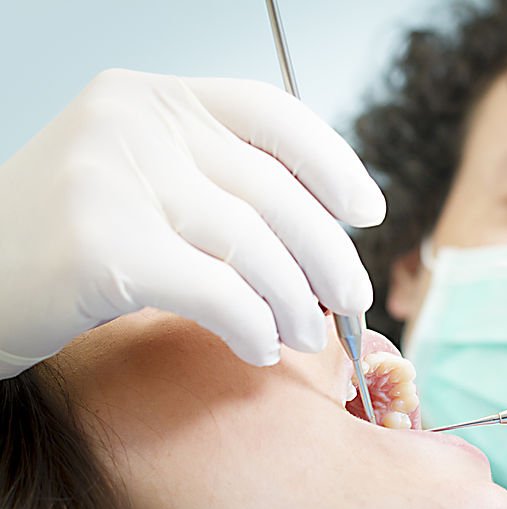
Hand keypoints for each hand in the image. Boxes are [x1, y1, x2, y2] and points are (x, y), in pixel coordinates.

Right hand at [0, 69, 385, 377]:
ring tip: (307, 335)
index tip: (368, 211)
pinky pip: (218, 293)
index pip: (271, 113)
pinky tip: (259, 348)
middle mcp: (131, 124)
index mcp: (153, 97)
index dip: (333, 163)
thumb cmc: (73, 241)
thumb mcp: (144, 182)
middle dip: (327, 255)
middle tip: (352, 299)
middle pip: (273, 191)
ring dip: (296, 302)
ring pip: (252, 247)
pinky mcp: (102, 249)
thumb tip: (330, 233)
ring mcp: (111, 180)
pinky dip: (253, 327)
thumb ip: (220, 184)